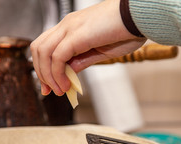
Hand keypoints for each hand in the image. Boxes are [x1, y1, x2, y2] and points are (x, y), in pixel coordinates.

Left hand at [30, 0, 146, 95]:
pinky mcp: (77, 34)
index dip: (43, 67)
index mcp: (71, 27)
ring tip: (59, 90)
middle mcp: (67, 25)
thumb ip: (82, 61)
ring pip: (43, 52)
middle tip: (49, 91)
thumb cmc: (127, 30)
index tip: (49, 86)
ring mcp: (70, 27)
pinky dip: (57, 73)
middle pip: (39, 48)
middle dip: (41, 73)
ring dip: (48, 75)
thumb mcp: (100, 51)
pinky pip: (57, 56)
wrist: (141, 16)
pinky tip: (66, 84)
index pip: (46, 46)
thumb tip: (68, 72)